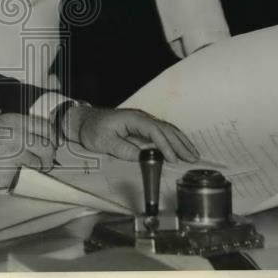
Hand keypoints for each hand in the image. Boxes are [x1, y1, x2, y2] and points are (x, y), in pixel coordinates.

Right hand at [0, 114, 55, 188]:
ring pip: (37, 166)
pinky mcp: (7, 176)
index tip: (51, 144)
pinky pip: (21, 179)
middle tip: (43, 162)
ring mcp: (14, 158)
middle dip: (48, 157)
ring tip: (22, 169)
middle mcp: (18, 138)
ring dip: (34, 169)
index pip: (47, 129)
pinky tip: (4, 174)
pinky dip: (17, 178)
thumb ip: (19, 129)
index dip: (52, 138)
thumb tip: (38, 139)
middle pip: (47, 149)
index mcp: (16, 122)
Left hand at [67, 107, 199, 163]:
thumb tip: (144, 157)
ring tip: (193, 153)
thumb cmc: (92, 130)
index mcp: (132, 119)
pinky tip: (181, 146)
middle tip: (193, 158)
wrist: (84, 120)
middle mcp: (141, 117)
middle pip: (165, 129)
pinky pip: (162, 131)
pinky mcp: (142, 126)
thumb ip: (124, 149)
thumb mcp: (104, 142)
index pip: (154, 131)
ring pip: (166, 129)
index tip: (173, 159)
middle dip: (180, 144)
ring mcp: (142, 120)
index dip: (165, 145)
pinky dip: (174, 139)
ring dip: (180, 141)